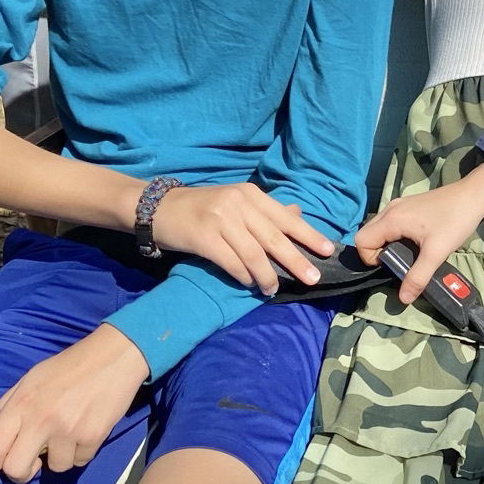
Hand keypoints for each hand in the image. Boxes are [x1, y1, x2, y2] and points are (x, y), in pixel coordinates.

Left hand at [0, 324, 148, 483]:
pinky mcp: (93, 437)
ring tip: (67, 436)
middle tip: (34, 462)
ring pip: (55, 469)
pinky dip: (81, 452)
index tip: (4, 461)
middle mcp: (40, 420)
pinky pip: (80, 462)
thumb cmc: (69, 366)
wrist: (113, 356)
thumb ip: (12, 403)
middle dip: (22, 473)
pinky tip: (85, 432)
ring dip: (60, 457)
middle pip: (16, 471)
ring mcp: (68, 431)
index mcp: (21, 404)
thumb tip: (2, 431)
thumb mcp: (31, 378)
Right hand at [149, 182, 334, 292]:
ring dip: (266, 276)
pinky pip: (232, 262)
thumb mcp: (234, 202)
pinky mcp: (204, 237)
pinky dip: (243, 276)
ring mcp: (221, 219)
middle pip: (274, 237)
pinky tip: (249, 284)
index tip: (327, 250)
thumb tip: (298, 213)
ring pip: (254, 254)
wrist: (157, 208)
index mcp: (250, 194)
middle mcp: (238, 203)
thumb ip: (264, 211)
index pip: (284, 217)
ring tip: (272, 289)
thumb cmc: (200, 208)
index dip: (308, 235)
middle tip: (312, 278)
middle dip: (296, 260)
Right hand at [355, 157, 483, 302]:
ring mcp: (398, 205)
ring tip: (408, 254)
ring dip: (386, 244)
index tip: (392, 265)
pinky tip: (414, 242)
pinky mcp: (407, 206)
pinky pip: (389, 223)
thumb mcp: (436, 253)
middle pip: (367, 234)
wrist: (473, 196)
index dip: (371, 258)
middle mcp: (390, 209)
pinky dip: (393, 236)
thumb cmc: (454, 221)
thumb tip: (404, 298)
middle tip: (399, 262)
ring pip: (378, 229)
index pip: (362, 241)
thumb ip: (418, 277)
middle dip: (377, 253)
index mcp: (392, 219)